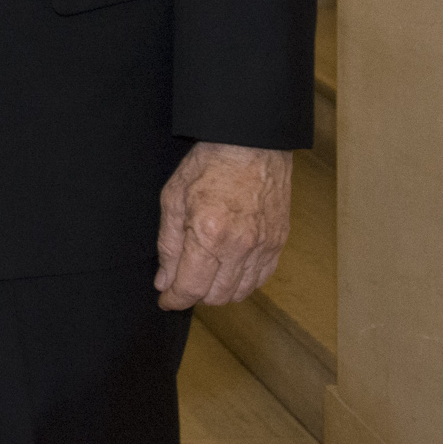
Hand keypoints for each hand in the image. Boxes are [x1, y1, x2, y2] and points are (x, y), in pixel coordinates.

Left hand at [154, 142, 292, 308]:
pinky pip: (260, 278)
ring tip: (205, 276)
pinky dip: (242, 282)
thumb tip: (164, 281)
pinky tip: (229, 270)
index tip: (166, 300)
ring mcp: (263, 246)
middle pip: (216, 296)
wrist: (251, 143)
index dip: (174, 299)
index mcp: (208, 234)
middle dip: (195, 295)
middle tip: (183, 282)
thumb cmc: (209, 164)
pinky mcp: (278, 242)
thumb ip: (168, 244)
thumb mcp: (173, 198)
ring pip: (239, 292)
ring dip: (219, 292)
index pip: (190, 287)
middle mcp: (239, 246)